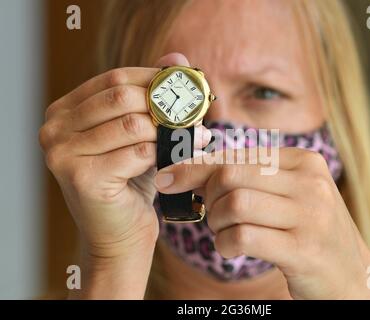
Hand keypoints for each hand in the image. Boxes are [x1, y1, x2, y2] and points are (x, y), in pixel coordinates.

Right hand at [39, 53, 210, 297]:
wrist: (120, 236)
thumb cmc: (131, 183)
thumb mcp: (140, 134)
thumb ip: (153, 96)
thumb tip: (177, 58)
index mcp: (64, 112)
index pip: (114, 78)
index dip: (154, 79)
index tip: (187, 85)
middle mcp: (54, 129)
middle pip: (122, 96)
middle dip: (165, 104)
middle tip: (196, 113)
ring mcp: (62, 153)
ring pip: (132, 123)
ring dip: (169, 131)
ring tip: (193, 138)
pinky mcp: (81, 178)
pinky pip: (137, 152)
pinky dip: (163, 155)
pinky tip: (176, 161)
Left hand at [153, 147, 369, 298]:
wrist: (353, 278)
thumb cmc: (309, 232)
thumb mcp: (289, 197)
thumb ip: (252, 178)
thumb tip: (194, 169)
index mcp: (304, 161)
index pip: (237, 154)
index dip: (195, 166)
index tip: (168, 178)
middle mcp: (310, 183)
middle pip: (230, 176)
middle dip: (207, 196)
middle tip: (209, 214)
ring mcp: (310, 216)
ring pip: (234, 204)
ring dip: (216, 222)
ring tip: (224, 232)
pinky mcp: (304, 249)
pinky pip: (243, 237)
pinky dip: (226, 244)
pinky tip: (232, 248)